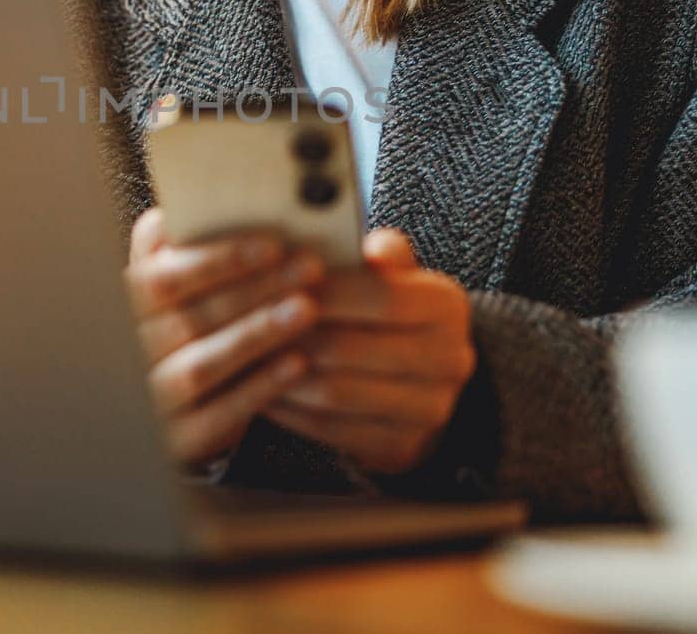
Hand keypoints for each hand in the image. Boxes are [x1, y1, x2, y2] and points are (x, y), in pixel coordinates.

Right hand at [124, 208, 325, 467]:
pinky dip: (260, 386)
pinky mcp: (180, 438)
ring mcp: (152, 396)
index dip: (217, 260)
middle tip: (309, 268)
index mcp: (127, 303)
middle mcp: (131, 350)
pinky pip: (219, 414)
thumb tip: (209, 202)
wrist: (171, 403)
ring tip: (306, 309)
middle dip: (254, 289)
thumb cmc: (186, 324)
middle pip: (188, 317)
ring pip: (199, 365)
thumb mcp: (176, 280)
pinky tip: (296, 363)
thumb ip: (181, 244)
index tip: (272, 244)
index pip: (161, 278)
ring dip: (256, 334)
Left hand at [265, 228, 475, 475]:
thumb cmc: (387, 316)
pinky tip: (261, 392)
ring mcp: (429, 410)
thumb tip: (375, 248)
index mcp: (448, 308)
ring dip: (282, 375)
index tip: (280, 281)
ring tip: (246, 356)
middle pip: (354, 348)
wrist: (416, 381)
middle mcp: (450, 360)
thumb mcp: (392, 275)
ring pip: (337, 392)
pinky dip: (290, 412)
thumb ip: (381, 255)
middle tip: (247, 323)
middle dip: (293, 334)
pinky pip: (331, 430)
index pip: (383, 297)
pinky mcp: (400, 447)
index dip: (327, 292)